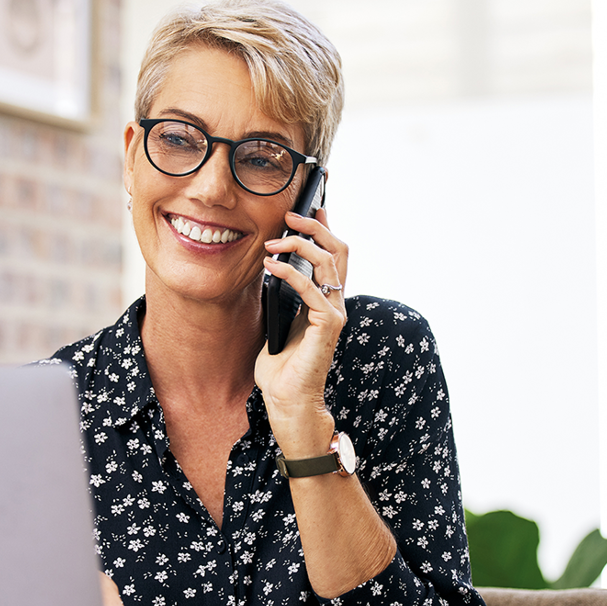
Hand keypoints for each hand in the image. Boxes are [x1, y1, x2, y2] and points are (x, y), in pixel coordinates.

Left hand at [256, 205, 348, 453]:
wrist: (288, 399)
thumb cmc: (280, 367)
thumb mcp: (276, 320)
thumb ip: (280, 295)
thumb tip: (267, 265)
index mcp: (325, 301)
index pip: (332, 256)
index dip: (325, 228)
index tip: (311, 206)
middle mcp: (335, 304)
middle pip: (338, 250)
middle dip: (316, 227)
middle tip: (290, 214)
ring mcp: (334, 314)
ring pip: (328, 263)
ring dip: (300, 244)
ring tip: (273, 239)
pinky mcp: (328, 325)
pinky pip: (312, 289)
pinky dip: (290, 272)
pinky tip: (270, 266)